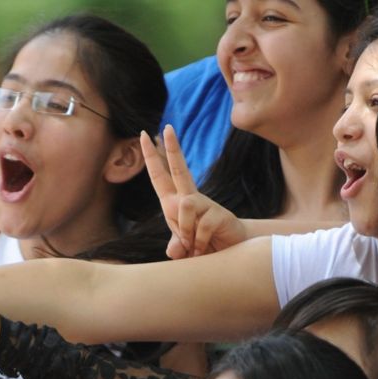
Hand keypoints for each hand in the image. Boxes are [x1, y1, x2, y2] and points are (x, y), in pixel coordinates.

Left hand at [141, 125, 244, 257]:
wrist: (232, 251)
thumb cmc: (204, 244)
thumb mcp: (185, 247)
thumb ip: (176, 247)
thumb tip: (174, 251)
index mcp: (176, 202)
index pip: (161, 175)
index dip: (152, 157)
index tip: (145, 135)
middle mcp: (190, 198)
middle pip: (179, 169)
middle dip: (172, 149)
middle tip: (167, 127)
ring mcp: (205, 204)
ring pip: (185, 204)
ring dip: (184, 230)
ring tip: (191, 246)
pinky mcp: (218, 214)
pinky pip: (201, 225)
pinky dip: (198, 242)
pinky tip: (203, 249)